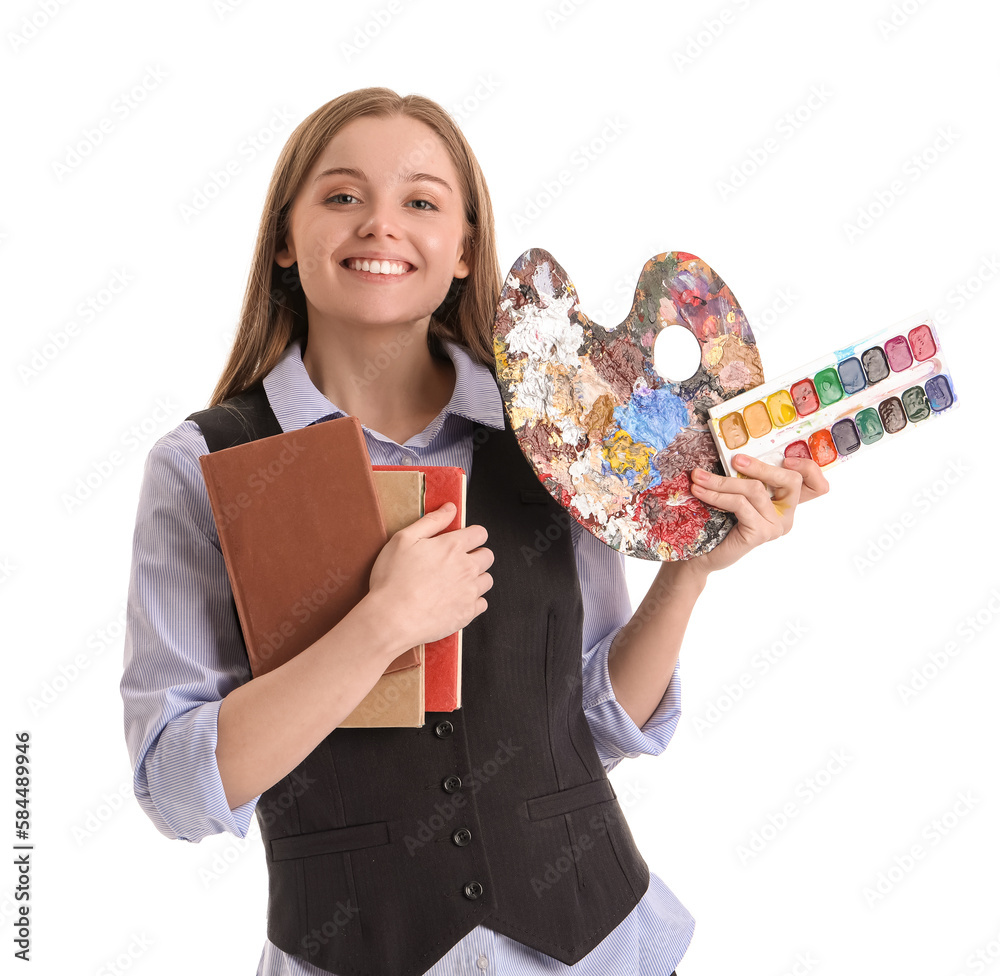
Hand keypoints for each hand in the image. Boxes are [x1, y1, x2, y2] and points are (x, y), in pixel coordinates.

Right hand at [368, 503, 493, 645]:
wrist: (391, 618)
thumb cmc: (393, 580)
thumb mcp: (404, 539)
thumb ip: (432, 521)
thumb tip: (450, 508)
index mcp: (452, 547)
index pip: (480, 534)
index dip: (472, 535)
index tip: (463, 541)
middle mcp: (466, 568)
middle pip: (487, 556)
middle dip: (476, 556)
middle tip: (457, 563)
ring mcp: (469, 592)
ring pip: (487, 580)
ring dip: (476, 579)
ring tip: (455, 583)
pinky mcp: (468, 613)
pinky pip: (482, 603)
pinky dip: (473, 601)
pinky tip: (455, 600)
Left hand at [684, 453, 829, 575]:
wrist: (701, 554)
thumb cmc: (718, 521)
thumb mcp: (736, 493)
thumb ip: (745, 477)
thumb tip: (734, 452)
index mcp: (785, 502)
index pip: (815, 486)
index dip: (810, 469)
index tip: (787, 459)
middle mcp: (786, 515)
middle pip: (790, 480)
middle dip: (761, 466)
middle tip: (734, 459)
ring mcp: (776, 526)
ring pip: (756, 490)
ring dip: (723, 481)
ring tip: (698, 477)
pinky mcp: (761, 533)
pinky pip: (741, 504)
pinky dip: (718, 495)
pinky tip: (701, 492)